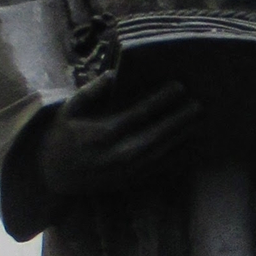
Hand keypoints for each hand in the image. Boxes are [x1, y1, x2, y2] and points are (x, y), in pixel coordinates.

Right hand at [31, 73, 199, 209]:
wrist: (54, 175)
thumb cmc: (63, 136)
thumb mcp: (69, 110)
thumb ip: (91, 91)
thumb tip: (113, 75)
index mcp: (103, 133)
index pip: (140, 113)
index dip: (162, 100)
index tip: (179, 86)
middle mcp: (119, 153)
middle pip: (158, 134)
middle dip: (180, 119)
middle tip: (200, 104)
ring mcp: (127, 170)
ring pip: (163, 153)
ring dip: (184, 137)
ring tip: (202, 122)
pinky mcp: (131, 180)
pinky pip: (160, 169)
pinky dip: (178, 158)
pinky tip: (194, 147)